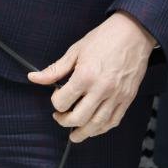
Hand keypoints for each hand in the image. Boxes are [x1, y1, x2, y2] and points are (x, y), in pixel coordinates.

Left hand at [27, 11, 155, 142]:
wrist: (133, 33)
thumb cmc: (104, 39)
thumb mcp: (75, 51)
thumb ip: (55, 70)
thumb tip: (34, 78)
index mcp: (85, 75)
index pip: (63, 102)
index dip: (55, 102)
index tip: (57, 96)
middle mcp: (101, 89)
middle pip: (78, 118)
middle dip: (64, 121)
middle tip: (60, 117)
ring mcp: (116, 95)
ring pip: (97, 125)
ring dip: (83, 133)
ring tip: (75, 134)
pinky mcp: (127, 98)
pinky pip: (114, 121)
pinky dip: (102, 129)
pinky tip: (94, 128)